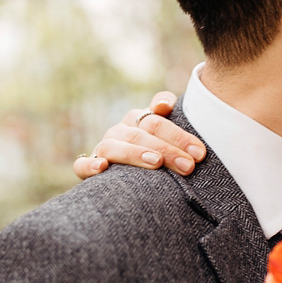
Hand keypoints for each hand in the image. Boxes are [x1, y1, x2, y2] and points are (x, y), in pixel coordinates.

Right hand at [73, 91, 206, 178]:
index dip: (179, 134)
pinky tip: (103, 167)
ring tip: (156, 163)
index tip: (199, 152)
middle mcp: (121, 130)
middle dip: (168, 149)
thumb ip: (171, 120)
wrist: (130, 178)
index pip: (158, 119)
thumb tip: (164, 104)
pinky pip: (82, 165)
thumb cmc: (157, 156)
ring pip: (114, 146)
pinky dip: (89, 165)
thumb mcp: (169, 139)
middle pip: (142, 134)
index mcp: (140, 119)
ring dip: (135, 154)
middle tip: (189, 166)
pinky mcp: (89, 167)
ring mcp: (104, 146)